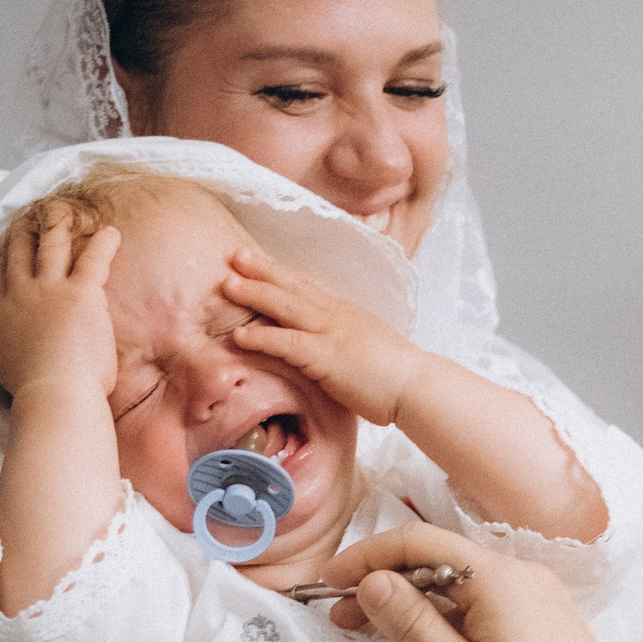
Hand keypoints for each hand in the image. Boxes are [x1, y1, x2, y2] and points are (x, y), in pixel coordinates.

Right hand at [0, 204, 120, 407]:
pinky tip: (112, 232)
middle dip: (24, 232)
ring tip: (62, 210)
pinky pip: (93, 259)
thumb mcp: (1, 366)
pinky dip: (104, 243)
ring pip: (51, 245)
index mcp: (2, 314)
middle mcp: (22, 294)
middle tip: (27, 217)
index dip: (1, 257)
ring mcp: (50, 290)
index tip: (3, 245)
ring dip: (57, 224)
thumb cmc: (33, 390)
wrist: (54, 394)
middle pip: (19, 253)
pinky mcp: (80, 293)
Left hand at [224, 245, 426, 427]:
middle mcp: (336, 314)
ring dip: (255, 293)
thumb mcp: (368, 348)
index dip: (282, 273)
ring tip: (226, 284)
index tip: (259, 261)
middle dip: (262, 270)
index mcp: (346, 312)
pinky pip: (287, 343)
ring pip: (286, 306)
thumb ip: (347, 343)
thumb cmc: (398, 375)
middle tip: (234, 256)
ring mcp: (331, 332)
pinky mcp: (326, 356)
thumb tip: (336, 350)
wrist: (416, 385)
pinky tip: (239, 336)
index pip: (308, 286)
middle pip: (294, 286)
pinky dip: (262, 338)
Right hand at [324, 524, 633, 641]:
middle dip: (386, 601)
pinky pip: (482, 625)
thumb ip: (412, 626)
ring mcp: (531, 599)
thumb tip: (372, 582)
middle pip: (434, 572)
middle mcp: (515, 575)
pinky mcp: (540, 624)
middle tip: (345, 630)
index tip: (328, 585)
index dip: (365, 558)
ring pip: (456, 606)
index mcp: (494, 579)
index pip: (416, 543)